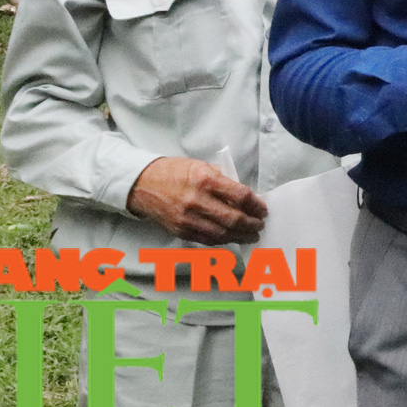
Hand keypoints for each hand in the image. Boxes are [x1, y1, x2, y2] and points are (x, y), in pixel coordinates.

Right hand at [126, 156, 267, 243]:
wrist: (143, 184)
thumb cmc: (174, 172)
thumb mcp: (202, 166)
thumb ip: (223, 181)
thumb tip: (244, 196)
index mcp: (205, 180)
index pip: (240, 196)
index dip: (256, 205)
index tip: (263, 209)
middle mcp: (197, 201)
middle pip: (233, 219)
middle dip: (251, 224)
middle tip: (260, 225)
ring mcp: (188, 219)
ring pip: (221, 234)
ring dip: (240, 236)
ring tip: (252, 235)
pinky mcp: (181, 231)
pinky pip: (207, 239)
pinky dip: (223, 240)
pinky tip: (232, 237)